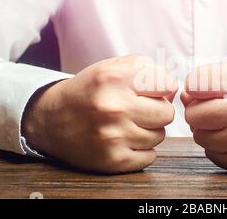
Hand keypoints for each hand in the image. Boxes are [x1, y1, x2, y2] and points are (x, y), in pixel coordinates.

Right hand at [23, 55, 177, 173]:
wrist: (51, 119)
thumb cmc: (90, 91)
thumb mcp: (112, 67)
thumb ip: (147, 68)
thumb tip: (175, 88)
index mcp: (114, 78)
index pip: (168, 84)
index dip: (163, 88)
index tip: (152, 90)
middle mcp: (113, 107)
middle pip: (167, 113)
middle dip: (158, 110)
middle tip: (141, 109)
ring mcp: (113, 136)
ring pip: (160, 135)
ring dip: (149, 130)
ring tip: (128, 124)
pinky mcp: (112, 159)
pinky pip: (150, 156)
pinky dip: (142, 150)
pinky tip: (125, 140)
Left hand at [181, 63, 226, 172]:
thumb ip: (212, 77)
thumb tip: (184, 95)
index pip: (194, 83)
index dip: (195, 87)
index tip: (205, 90)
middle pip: (192, 114)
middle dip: (198, 111)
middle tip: (214, 110)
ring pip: (199, 136)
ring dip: (207, 130)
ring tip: (226, 123)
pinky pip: (212, 154)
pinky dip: (218, 146)